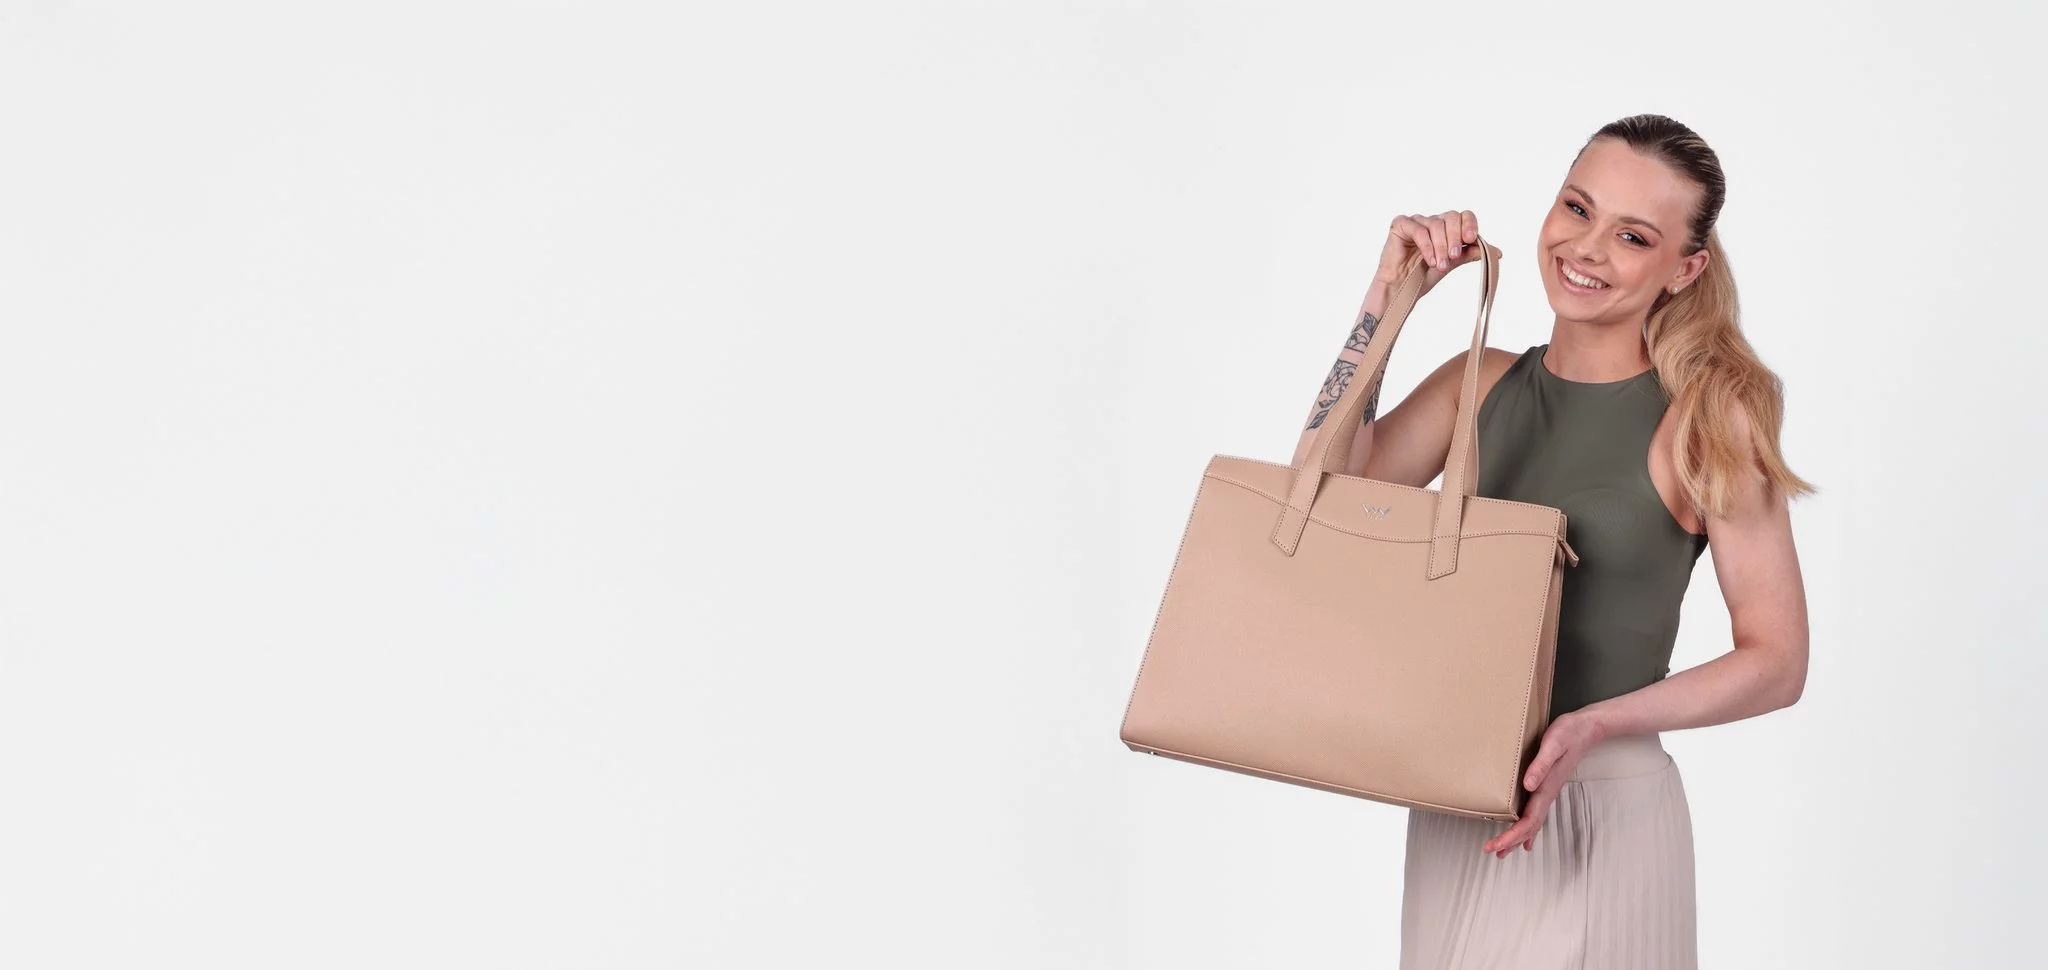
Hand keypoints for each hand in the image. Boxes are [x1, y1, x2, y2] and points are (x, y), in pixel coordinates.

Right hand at [1376, 210, 1483, 295]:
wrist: (1401, 289)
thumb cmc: (1423, 275)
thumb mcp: (1452, 263)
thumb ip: (1470, 253)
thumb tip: (1497, 252)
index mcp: (1446, 228)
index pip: (1463, 216)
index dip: (1469, 225)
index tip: (1470, 239)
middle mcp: (1432, 221)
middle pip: (1451, 217)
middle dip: (1455, 237)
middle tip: (1453, 257)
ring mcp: (1416, 222)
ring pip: (1435, 224)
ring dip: (1440, 246)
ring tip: (1440, 265)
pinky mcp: (1401, 225)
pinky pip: (1418, 229)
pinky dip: (1427, 245)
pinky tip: (1429, 260)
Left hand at [1481, 711, 1606, 857]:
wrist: (1585, 729)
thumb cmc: (1568, 734)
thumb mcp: (1552, 745)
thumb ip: (1541, 765)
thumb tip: (1528, 785)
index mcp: (1546, 789)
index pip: (1528, 821)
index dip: (1511, 836)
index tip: (1495, 845)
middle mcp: (1547, 794)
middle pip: (1528, 827)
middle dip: (1509, 841)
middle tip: (1491, 851)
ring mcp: (1547, 792)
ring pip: (1531, 823)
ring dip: (1516, 837)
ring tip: (1502, 850)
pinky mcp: (1546, 786)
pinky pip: (1535, 813)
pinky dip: (1528, 828)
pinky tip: (1524, 836)